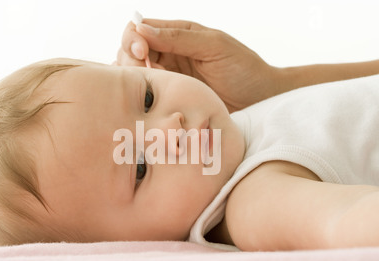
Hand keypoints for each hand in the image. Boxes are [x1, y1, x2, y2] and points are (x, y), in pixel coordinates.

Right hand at [116, 18, 279, 110]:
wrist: (260, 99)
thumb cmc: (243, 69)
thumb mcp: (213, 46)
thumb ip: (178, 37)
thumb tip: (141, 29)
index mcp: (177, 34)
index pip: (140, 29)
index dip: (134, 40)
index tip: (143, 55)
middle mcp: (169, 53)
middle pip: (130, 51)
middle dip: (131, 61)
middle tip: (150, 77)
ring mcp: (169, 76)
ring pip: (134, 72)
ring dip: (135, 79)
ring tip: (155, 90)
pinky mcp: (171, 96)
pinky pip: (146, 92)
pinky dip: (139, 94)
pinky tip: (146, 100)